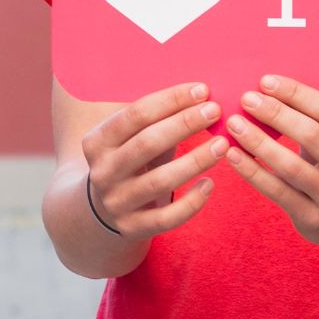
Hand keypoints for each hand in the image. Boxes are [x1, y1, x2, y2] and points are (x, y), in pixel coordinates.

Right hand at [79, 82, 226, 237]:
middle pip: (147, 144)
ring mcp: (116, 202)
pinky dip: (192, 202)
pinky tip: (210, 184)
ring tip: (222, 145)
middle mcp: (102, 172)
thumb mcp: (129, 138)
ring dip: (195, 161)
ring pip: (160, 182)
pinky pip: (167, 218)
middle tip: (215, 111)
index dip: (170, 100)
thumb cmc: (130, 161)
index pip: (135, 115)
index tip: (202, 90)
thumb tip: (201, 95)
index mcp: (96, 142)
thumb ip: (156, 120)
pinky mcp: (132, 228)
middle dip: (184, 124)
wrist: (101, 209)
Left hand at [223, 75, 318, 248]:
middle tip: (246, 99)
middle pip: (311, 135)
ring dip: (258, 141)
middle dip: (275, 113)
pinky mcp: (315, 220)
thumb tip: (267, 89)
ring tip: (234, 124)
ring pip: (291, 166)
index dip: (296, 94)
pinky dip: (252, 170)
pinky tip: (232, 154)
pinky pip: (277, 191)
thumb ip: (317, 122)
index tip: (265, 82)